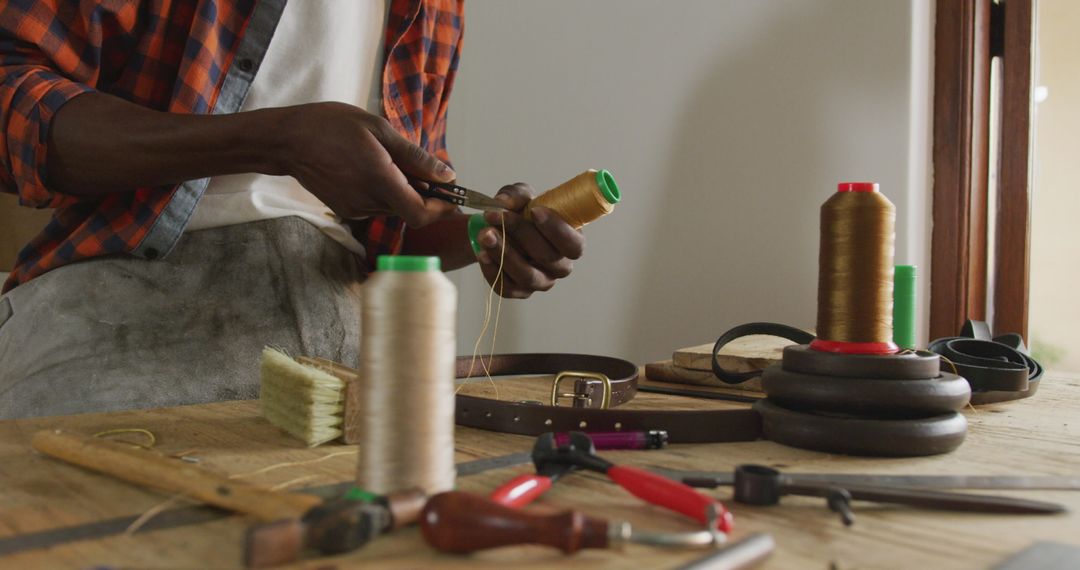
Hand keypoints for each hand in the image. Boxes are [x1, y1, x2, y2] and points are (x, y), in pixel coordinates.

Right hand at [280, 102, 457, 226]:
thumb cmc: (330, 125)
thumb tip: (447, 175)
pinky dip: (383, 191)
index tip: (450, 196)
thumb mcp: (378, 129)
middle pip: (409, 210)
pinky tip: (369, 168)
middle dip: (422, 193)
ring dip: (401, 190)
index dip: (441, 209)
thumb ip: (415, 156)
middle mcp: (368, 201)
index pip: (421, 215)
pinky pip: (376, 205)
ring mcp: (355, 208)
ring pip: (393, 207)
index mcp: (379, 180)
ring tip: (386, 159)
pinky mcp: (345, 210)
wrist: (287, 140)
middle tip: (418, 165)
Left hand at [475, 183, 584, 297]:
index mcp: (571, 242)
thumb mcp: (521, 196)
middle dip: (520, 234)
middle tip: (494, 216)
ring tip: (484, 234)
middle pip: (546, 257)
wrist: (499, 229)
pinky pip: (507, 287)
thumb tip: (502, 202)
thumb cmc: (521, 212)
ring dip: (503, 253)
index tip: (534, 211)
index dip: (556, 230)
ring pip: (526, 275)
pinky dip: (492, 270)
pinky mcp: (520, 292)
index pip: (573, 245)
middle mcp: (561, 267)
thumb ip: (516, 195)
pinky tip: (482, 253)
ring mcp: (541, 282)